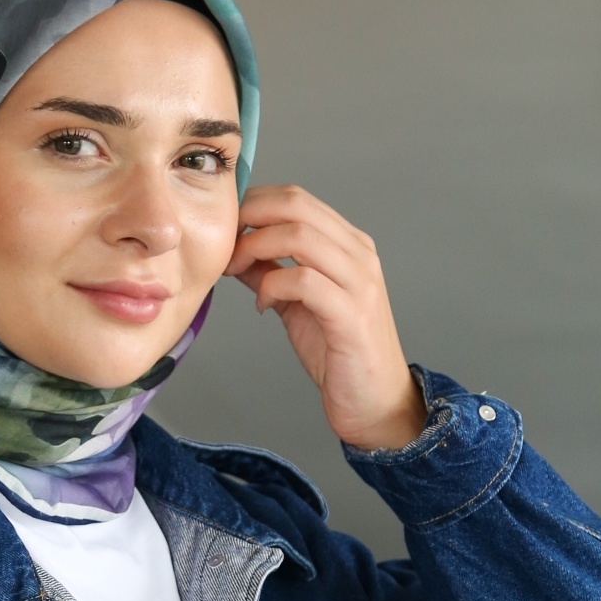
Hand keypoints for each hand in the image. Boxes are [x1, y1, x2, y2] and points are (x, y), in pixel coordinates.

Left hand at [225, 184, 426, 450]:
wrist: (376, 402)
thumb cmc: (340, 353)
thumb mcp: (299, 305)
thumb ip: (273, 274)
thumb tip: (239, 252)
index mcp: (348, 246)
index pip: (298, 198)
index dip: (255, 203)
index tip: (227, 226)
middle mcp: (358, 255)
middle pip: (297, 206)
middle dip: (250, 217)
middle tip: (224, 243)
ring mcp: (359, 283)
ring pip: (300, 236)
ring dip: (255, 248)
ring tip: (235, 271)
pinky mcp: (351, 315)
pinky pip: (304, 281)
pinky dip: (271, 287)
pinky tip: (262, 305)